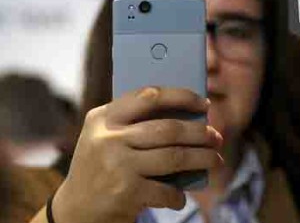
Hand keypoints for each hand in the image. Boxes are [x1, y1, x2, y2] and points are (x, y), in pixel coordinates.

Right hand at [52, 87, 223, 222]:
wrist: (74, 211)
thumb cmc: (99, 167)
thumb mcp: (106, 138)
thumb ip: (134, 124)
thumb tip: (188, 117)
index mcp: (104, 118)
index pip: (149, 96)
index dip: (182, 96)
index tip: (203, 103)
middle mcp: (108, 138)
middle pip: (169, 129)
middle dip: (200, 133)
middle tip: (217, 137)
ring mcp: (117, 165)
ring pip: (174, 156)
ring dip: (202, 159)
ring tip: (215, 161)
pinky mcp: (126, 192)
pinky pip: (166, 190)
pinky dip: (178, 195)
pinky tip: (180, 197)